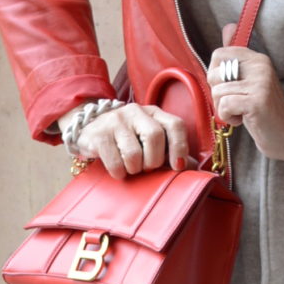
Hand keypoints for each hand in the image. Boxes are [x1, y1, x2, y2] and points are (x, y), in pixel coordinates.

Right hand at [73, 100, 189, 176]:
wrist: (89, 132)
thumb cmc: (127, 141)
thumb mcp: (150, 140)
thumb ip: (171, 152)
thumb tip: (193, 169)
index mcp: (154, 113)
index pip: (175, 125)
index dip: (180, 147)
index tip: (177, 167)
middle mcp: (136, 111)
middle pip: (154, 137)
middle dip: (153, 161)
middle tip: (146, 167)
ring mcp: (115, 120)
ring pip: (134, 154)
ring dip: (134, 169)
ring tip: (129, 167)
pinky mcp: (98, 134)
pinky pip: (115, 162)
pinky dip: (119, 172)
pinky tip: (117, 170)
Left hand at [208, 28, 283, 167]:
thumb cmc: (262, 109)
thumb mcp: (250, 79)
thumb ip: (236, 56)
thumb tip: (228, 26)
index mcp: (257, 58)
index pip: (219, 54)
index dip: (216, 75)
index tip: (231, 88)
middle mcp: (261, 66)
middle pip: (214, 73)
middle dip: (218, 94)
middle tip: (236, 103)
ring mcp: (260, 83)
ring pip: (218, 92)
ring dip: (224, 109)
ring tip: (241, 112)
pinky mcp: (257, 100)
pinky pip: (225, 105)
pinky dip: (228, 117)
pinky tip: (242, 120)